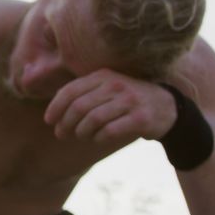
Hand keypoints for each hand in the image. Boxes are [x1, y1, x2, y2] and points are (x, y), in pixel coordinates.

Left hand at [43, 69, 176, 142]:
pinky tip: (98, 138)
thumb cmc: (127, 100)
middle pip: (79, 107)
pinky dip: (99, 138)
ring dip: (81, 132)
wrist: (166, 107)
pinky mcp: (140, 118)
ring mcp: (129, 101)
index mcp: (103, 75)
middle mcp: (116, 85)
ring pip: (93, 120)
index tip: (49, 121)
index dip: (55, 107)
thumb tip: (53, 108)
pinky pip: (110, 131)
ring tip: (81, 136)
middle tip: (61, 134)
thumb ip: (83, 92)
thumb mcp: (106, 88)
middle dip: (65, 123)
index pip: (71, 90)